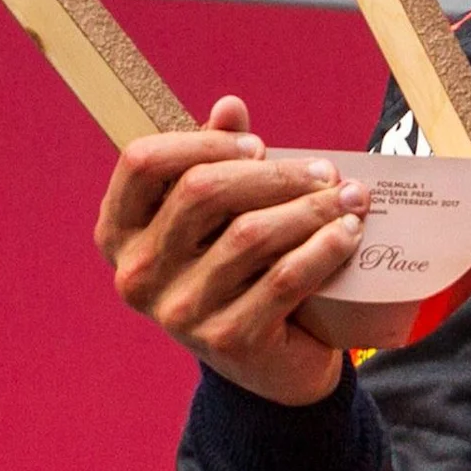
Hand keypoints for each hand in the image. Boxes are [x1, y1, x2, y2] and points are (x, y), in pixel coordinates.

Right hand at [94, 95, 367, 405]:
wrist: (269, 363)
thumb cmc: (238, 269)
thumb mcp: (219, 217)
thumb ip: (216, 160)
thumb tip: (230, 106)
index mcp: (118, 233)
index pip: (142, 163)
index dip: (201, 142)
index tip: (258, 146)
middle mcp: (137, 274)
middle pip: (202, 192)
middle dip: (273, 173)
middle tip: (325, 171)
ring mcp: (179, 313)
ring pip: (249, 235)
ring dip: (311, 208)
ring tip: (352, 197)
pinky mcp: (228, 340)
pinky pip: (284, 278)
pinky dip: (323, 248)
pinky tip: (349, 232)